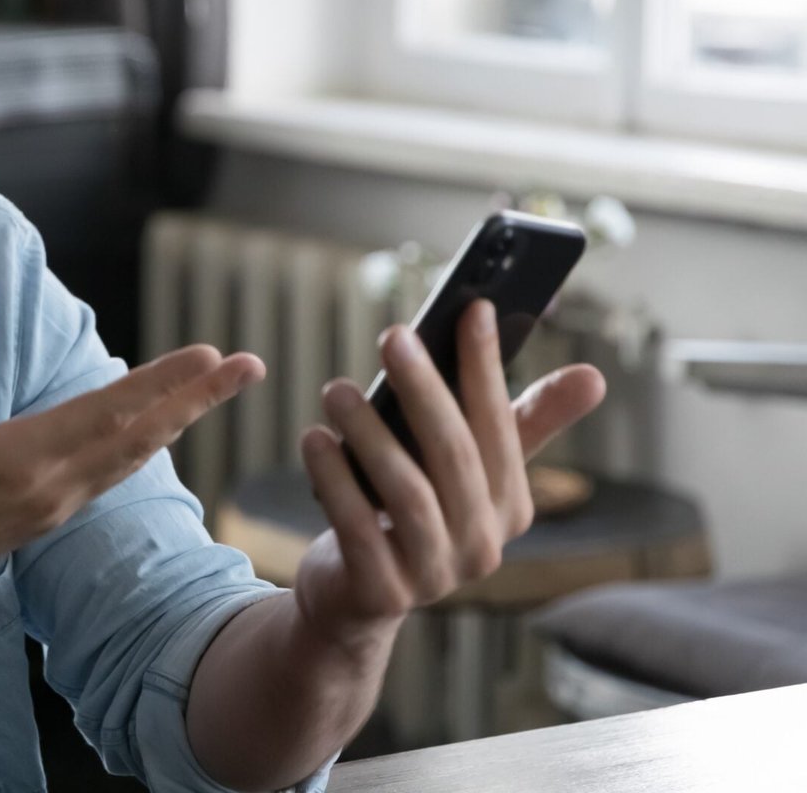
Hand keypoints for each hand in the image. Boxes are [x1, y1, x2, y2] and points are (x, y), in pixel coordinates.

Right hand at [0, 329, 263, 598]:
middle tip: (250, 364)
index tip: (209, 354)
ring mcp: (53, 505)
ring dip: (180, 419)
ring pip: (133, 457)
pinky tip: (161, 430)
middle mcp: (50, 486)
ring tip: (218, 388)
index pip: (106, 412)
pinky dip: (146, 446)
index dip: (161, 381)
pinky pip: (112, 475)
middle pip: (140, 435)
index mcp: (18, 459)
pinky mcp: (47, 515)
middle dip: (197, 397)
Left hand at [292, 300, 606, 651]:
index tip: (475, 309)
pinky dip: (334, 479)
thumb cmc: (412, 514)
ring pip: (407, 492)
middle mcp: (482, 545)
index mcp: (509, 507)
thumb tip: (593, 377)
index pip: (502, 428)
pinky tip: (313, 438)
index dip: (488, 368)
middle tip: (393, 335)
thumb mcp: (463, 471)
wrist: (353, 597)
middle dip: (425, 389)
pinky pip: (357, 528)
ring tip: (336, 390)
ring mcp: (434, 574)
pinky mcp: (382, 592)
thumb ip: (518, 423)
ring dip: (369, 432)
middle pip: (455, 455)